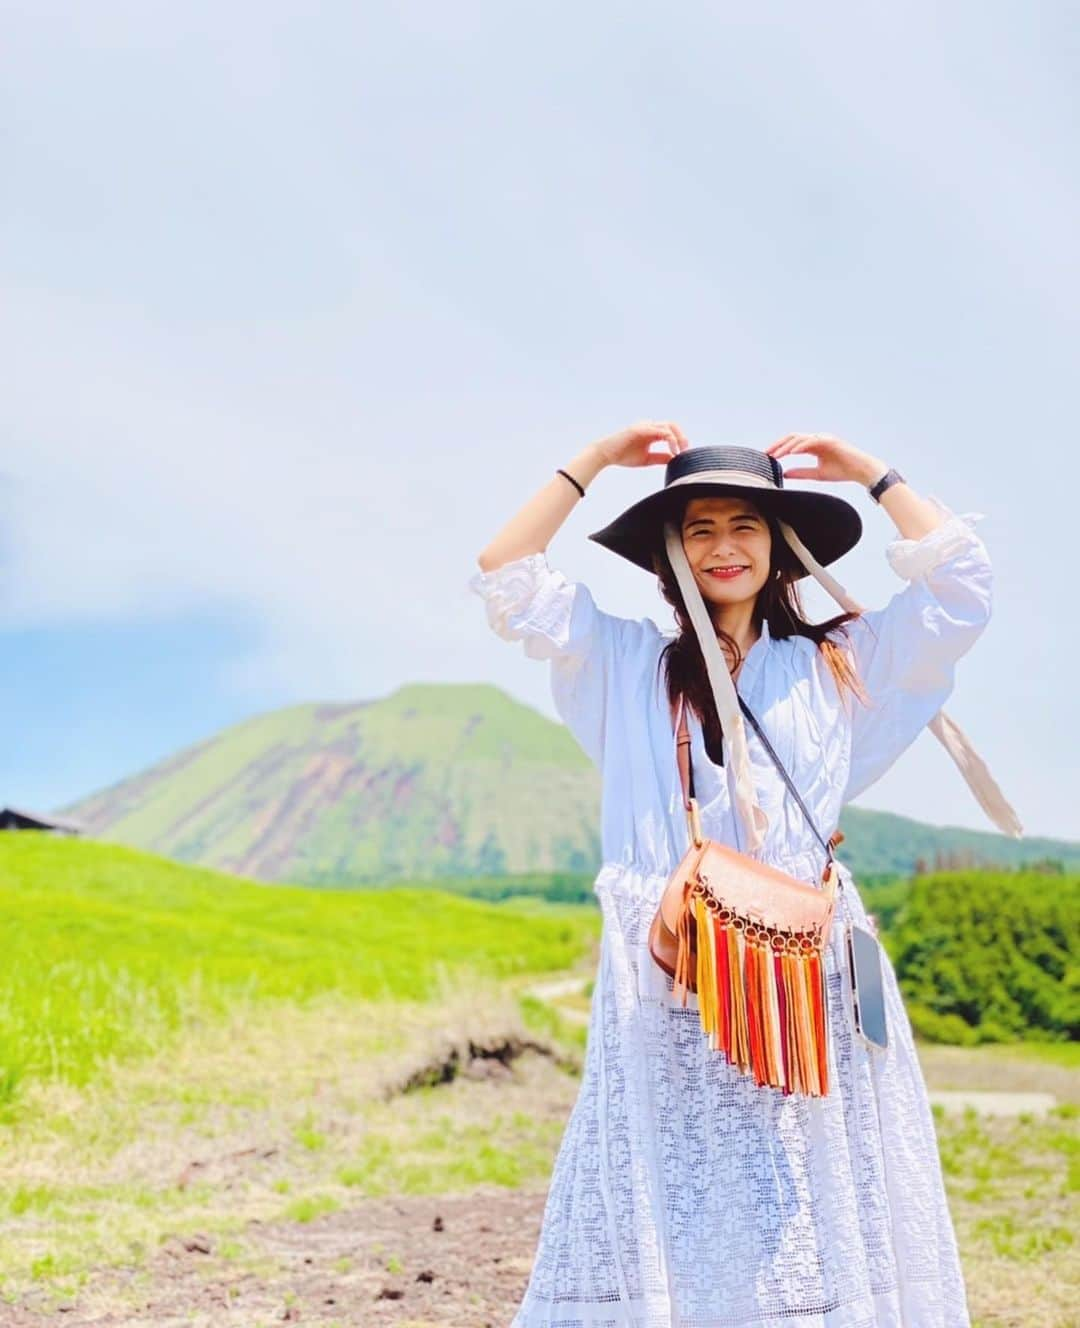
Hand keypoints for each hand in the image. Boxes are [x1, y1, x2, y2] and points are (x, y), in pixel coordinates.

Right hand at [593, 419, 690, 468]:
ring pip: (668, 426)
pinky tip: (672, 450)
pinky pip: (660, 431)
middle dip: (682, 437)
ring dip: (678, 438)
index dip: (680, 440)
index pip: (671, 431)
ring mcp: (645, 426)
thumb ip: (660, 457)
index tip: (683, 453)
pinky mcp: (641, 429)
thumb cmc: (623, 456)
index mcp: (651, 432)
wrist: (605, 454)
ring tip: (679, 451)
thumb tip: (674, 459)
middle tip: (686, 450)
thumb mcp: (647, 459)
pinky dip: (670, 439)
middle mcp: (649, 426)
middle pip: (672, 425)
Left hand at [764, 433, 887, 486]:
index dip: (779, 449)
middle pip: (793, 437)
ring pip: (800, 438)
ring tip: (776, 455)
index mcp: (814, 445)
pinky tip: (791, 452)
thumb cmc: (843, 471)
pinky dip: (801, 446)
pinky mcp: (831, 441)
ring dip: (787, 446)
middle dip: (778, 444)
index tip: (767, 457)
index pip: (792, 443)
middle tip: (766, 454)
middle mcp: (818, 439)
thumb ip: (801, 473)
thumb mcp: (817, 474)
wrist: (862, 471)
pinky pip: (812, 441)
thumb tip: (784, 474)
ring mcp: (824, 438)